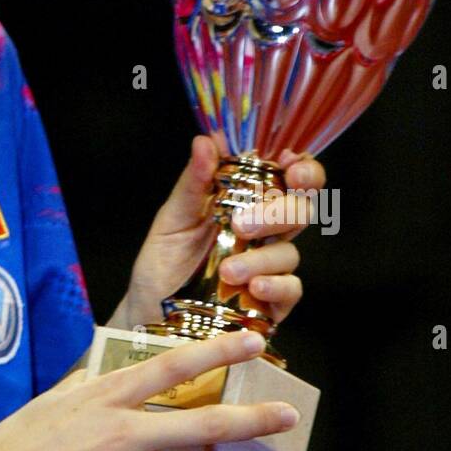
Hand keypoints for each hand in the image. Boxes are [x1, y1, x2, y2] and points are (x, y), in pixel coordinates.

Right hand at [0, 329, 300, 450]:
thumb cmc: (20, 442)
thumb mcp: (56, 397)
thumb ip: (89, 382)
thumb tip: (109, 368)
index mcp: (105, 395)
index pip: (173, 366)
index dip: (217, 351)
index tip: (248, 342)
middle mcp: (123, 430)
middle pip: (201, 420)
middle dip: (250, 414)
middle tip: (284, 409)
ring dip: (229, 445)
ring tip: (256, 435)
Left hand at [125, 136, 324, 328]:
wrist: (149, 309)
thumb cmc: (163, 260)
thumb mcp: (173, 218)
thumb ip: (194, 182)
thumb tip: (206, 141)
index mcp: (245, 202)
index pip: (287, 178)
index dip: (301, 168)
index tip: (290, 166)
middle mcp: (264, 231)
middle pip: (300, 210)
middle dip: (281, 211)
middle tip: (243, 224)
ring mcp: (269, 266)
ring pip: (290, 252)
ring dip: (262, 258)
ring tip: (227, 269)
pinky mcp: (271, 302)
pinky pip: (291, 289)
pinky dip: (276, 286)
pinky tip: (253, 287)